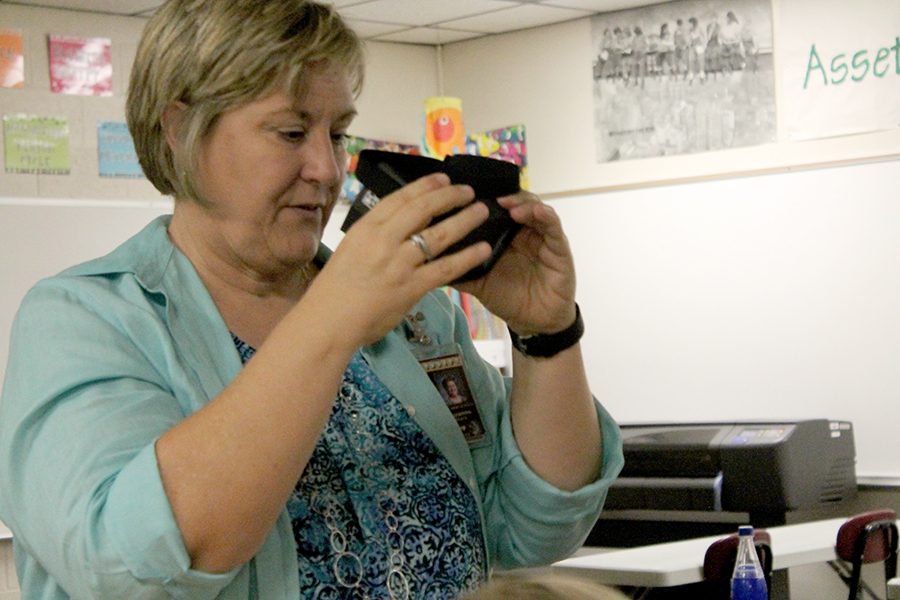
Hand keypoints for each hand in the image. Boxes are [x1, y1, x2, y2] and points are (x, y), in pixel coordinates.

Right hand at [309, 173, 492, 347]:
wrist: (329, 321)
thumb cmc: (336, 288)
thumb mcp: (351, 249)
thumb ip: (376, 236)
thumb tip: (402, 223)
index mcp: (366, 228)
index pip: (400, 198)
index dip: (426, 186)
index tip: (443, 178)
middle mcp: (383, 241)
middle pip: (423, 209)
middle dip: (449, 196)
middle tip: (468, 191)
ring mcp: (398, 264)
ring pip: (439, 235)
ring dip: (464, 220)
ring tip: (482, 212)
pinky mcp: (411, 287)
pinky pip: (446, 268)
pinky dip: (467, 257)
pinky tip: (483, 250)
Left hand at [455, 191, 576, 335]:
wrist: (533, 322)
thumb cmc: (509, 297)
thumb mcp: (478, 281)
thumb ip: (458, 268)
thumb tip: (427, 260)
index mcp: (503, 235)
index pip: (493, 207)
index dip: (481, 197)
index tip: (462, 192)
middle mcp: (522, 231)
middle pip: (513, 201)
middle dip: (500, 194)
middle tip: (484, 195)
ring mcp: (541, 236)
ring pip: (533, 208)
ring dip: (521, 202)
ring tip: (507, 203)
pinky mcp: (559, 247)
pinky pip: (553, 226)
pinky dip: (544, 216)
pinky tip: (534, 212)